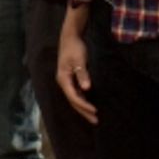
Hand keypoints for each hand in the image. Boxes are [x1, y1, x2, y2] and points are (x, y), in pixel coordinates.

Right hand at [56, 7, 97, 122]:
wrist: (70, 37)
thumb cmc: (75, 48)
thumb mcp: (79, 60)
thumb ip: (82, 74)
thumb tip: (86, 89)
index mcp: (63, 79)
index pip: (73, 97)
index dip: (83, 105)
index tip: (94, 111)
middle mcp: (63, 82)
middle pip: (73, 101)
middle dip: (84, 111)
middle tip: (95, 120)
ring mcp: (66, 80)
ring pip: (74, 98)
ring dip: (83, 107)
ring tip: (93, 116)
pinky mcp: (70, 78)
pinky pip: (76, 93)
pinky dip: (83, 100)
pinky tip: (89, 104)